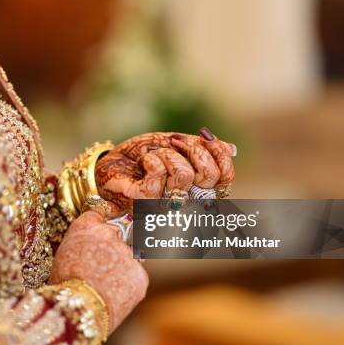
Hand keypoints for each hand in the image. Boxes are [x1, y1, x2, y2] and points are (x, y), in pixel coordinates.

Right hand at [50, 211, 148, 333]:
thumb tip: (89, 243)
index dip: (99, 226)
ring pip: (128, 256)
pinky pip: (136, 276)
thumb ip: (80, 242)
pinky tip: (113, 294)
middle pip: (116, 233)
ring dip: (121, 265)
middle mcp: (110, 234)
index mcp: (87, 226)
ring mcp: (129, 253)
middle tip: (101, 265)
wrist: (79, 308)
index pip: (98, 214)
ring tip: (104, 284)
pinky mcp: (141, 274)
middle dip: (112, 246)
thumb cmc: (64, 286)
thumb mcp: (63, 255)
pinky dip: (128, 284)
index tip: (100, 232)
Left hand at [95, 129, 235, 212]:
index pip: (226, 178)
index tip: (204, 139)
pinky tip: (144, 162)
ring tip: (155, 155)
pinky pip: (159, 174)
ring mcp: (166, 204)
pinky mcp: (145, 203)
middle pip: (210, 176)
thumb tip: (231, 149)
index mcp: (198, 188)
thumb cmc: (144, 156)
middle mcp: (186, 200)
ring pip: (184, 174)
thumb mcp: (175, 146)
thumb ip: (201, 148)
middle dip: (192, 149)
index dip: (220, 155)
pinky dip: (151, 158)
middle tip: (174, 143)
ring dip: (168, 154)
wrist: (112, 162)